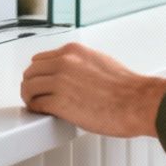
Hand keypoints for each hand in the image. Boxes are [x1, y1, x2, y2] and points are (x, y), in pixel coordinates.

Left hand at [19, 42, 165, 138]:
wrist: (137, 102)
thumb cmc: (127, 88)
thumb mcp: (100, 62)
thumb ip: (81, 64)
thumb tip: (74, 75)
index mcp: (73, 52)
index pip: (40, 59)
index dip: (39, 73)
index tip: (41, 82)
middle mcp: (64, 62)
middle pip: (31, 72)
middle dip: (31, 84)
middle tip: (34, 95)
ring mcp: (59, 82)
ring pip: (28, 87)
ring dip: (30, 98)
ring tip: (35, 105)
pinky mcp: (59, 102)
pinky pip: (36, 104)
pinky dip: (36, 109)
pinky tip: (41, 113)